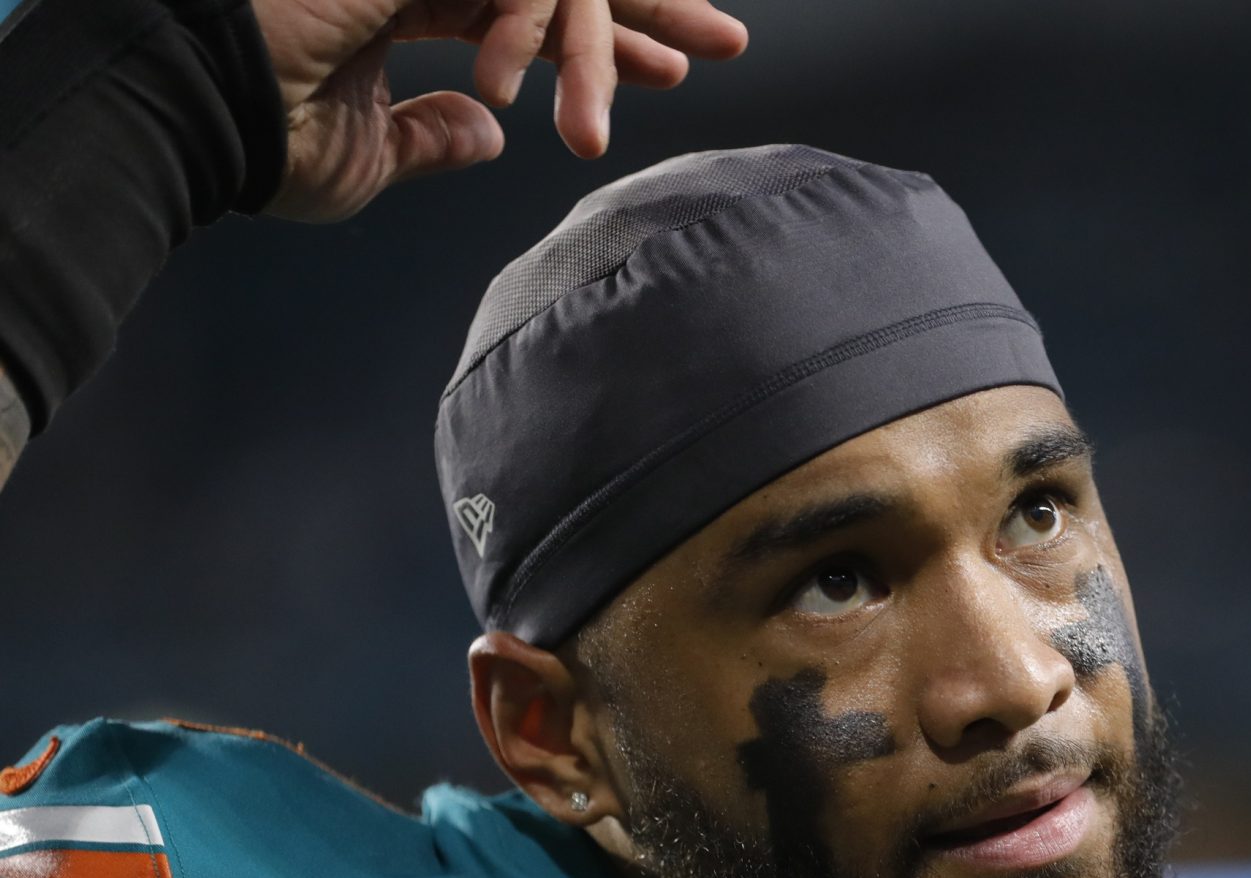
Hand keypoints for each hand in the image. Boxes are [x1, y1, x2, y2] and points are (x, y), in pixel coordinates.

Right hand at [250, 0, 747, 222]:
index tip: (663, 73)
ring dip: (632, 6)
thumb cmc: (259, 145)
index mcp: (392, 3)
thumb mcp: (368, 153)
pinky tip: (646, 32)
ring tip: (716, 40)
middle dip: (636, 8)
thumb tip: (489, 131)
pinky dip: (578, 7)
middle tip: (724, 37)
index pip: (515, 11)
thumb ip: (432, 133)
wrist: (189, 114)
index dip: (591, 43)